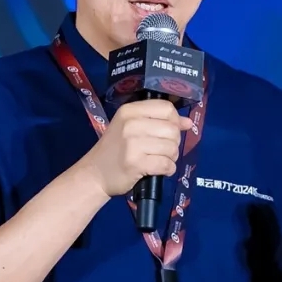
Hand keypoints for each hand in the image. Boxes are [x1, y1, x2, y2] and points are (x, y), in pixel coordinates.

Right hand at [78, 99, 193, 197]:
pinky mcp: (136, 163)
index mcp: (129, 111)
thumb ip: (158, 121)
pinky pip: (166, 164)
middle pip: (172, 129)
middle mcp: (131, 124)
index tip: (169, 132)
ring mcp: (133, 144)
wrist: (94, 174)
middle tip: (161, 150)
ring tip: (158, 160)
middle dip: (173, 143)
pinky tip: (158, 170)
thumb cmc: (115, 149)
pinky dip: (167, 169)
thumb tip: (188, 122)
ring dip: (171, 158)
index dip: (175, 120)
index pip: (166, 108)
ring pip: (171, 148)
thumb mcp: (131, 128)